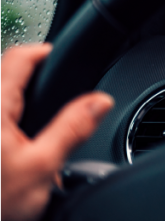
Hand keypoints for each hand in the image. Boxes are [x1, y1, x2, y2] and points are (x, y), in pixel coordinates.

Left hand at [0, 44, 112, 220]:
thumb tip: (99, 102)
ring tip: (36, 120)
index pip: (18, 58)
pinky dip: (9, 123)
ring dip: (16, 102)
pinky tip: (17, 145)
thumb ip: (72, 129)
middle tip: (54, 90)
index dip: (44, 52)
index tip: (60, 57)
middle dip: (30, 80)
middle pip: (4, 76)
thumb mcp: (41, 168)